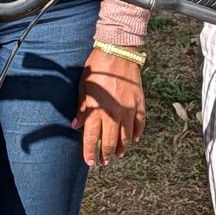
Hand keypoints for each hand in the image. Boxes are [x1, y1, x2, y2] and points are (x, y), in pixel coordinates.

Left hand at [73, 47, 145, 166]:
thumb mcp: (83, 88)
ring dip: (122, 148)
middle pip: (110, 142)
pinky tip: (134, 138)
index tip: (90, 162)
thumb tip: (76, 125)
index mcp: (96, 112)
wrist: (117, 53)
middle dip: (107, 154)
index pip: (92, 140)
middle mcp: (113, 115)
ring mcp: (128, 110)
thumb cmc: (96, 69)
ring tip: (119, 154)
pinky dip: (137, 133)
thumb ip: (81, 109)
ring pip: (126, 137)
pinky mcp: (139, 104)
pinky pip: (139, 124)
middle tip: (105, 161)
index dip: (90, 153)